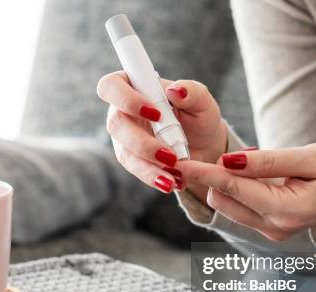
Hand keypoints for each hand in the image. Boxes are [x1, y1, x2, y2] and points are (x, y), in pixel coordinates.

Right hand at [97, 71, 226, 192]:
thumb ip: (192, 92)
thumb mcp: (203, 101)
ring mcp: (124, 138)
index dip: (126, 99)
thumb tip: (175, 90)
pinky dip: (154, 177)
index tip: (156, 113)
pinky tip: (172, 182)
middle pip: (115, 124)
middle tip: (170, 155)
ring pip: (125, 152)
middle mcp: (122, 111)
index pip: (112, 86)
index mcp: (134, 86)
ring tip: (174, 176)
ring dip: (148, 166)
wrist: (204, 146)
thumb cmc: (198, 116)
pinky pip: (136, 170)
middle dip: (142, 142)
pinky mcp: (131, 159)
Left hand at [177, 142, 315, 240]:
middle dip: (215, 176)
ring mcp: (273, 230)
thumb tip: (228, 161)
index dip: (203, 172)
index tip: (179, 162)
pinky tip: (255, 172)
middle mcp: (275, 227)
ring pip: (229, 204)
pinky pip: (242, 206)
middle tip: (231, 152)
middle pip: (224, 200)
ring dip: (227, 182)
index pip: (232, 187)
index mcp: (286, 210)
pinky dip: (239, 188)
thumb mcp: (309, 157)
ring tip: (252, 161)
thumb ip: (267, 162)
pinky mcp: (272, 226)